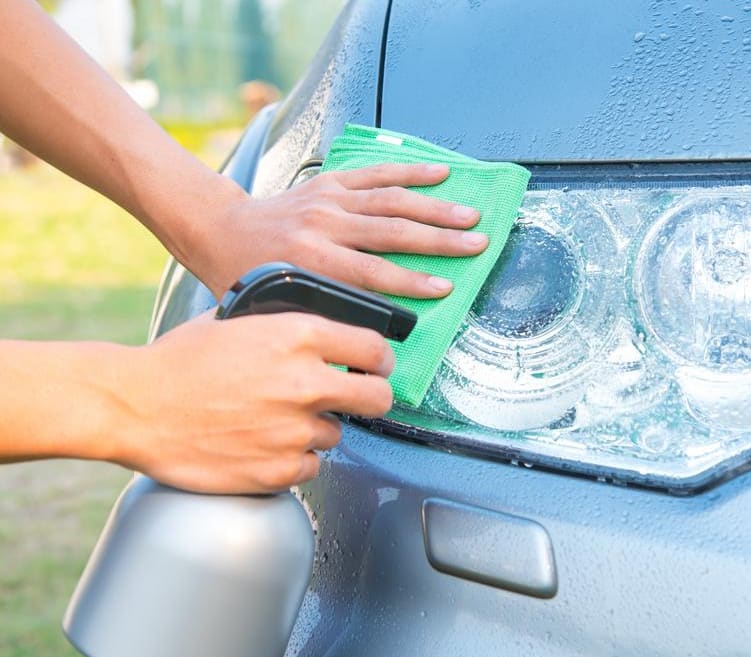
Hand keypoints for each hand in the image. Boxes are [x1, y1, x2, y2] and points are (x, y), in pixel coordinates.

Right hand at [109, 312, 394, 493]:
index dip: (381, 358)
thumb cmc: (178, 362)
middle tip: (357, 397)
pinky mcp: (279, 470)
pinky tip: (262, 444)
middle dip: (372, 397)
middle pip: (379, 398)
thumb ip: (286, 328)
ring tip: (272, 420)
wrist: (133, 407)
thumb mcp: (238, 321)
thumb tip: (322, 335)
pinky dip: (293, 459)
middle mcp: (304, 383)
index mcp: (297, 337)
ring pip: (336, 434)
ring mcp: (293, 431)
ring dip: (315, 429)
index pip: (375, 348)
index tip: (378, 365)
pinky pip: (309, 466)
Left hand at [184, 163, 485, 298]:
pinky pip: (377, 174)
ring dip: (435, 208)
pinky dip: (410, 173)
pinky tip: (441, 173)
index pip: (372, 273)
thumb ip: (320, 315)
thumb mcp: (275, 305)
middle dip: (439, 241)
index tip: (446, 288)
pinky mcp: (332, 183)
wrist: (220, 228)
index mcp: (309, 259)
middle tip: (477, 245)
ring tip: (471, 215)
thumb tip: (365, 335)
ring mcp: (329, 200)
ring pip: (392, 201)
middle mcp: (323, 225)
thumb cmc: (246, 274)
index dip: (412, 282)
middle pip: (392, 233)